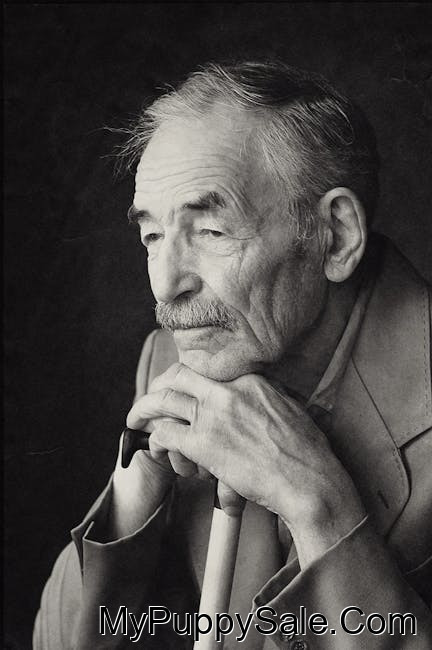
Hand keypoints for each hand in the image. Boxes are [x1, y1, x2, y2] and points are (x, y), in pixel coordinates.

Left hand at [127, 362, 365, 565]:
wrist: (308, 479)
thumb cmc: (306, 452)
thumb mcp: (290, 408)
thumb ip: (267, 396)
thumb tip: (259, 395)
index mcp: (249, 379)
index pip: (206, 368)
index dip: (187, 378)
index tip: (181, 387)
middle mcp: (227, 390)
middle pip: (178, 375)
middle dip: (159, 385)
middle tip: (151, 398)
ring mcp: (213, 415)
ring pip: (163, 400)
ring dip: (144, 410)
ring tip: (136, 419)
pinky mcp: (203, 443)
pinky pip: (165, 434)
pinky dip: (155, 441)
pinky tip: (156, 448)